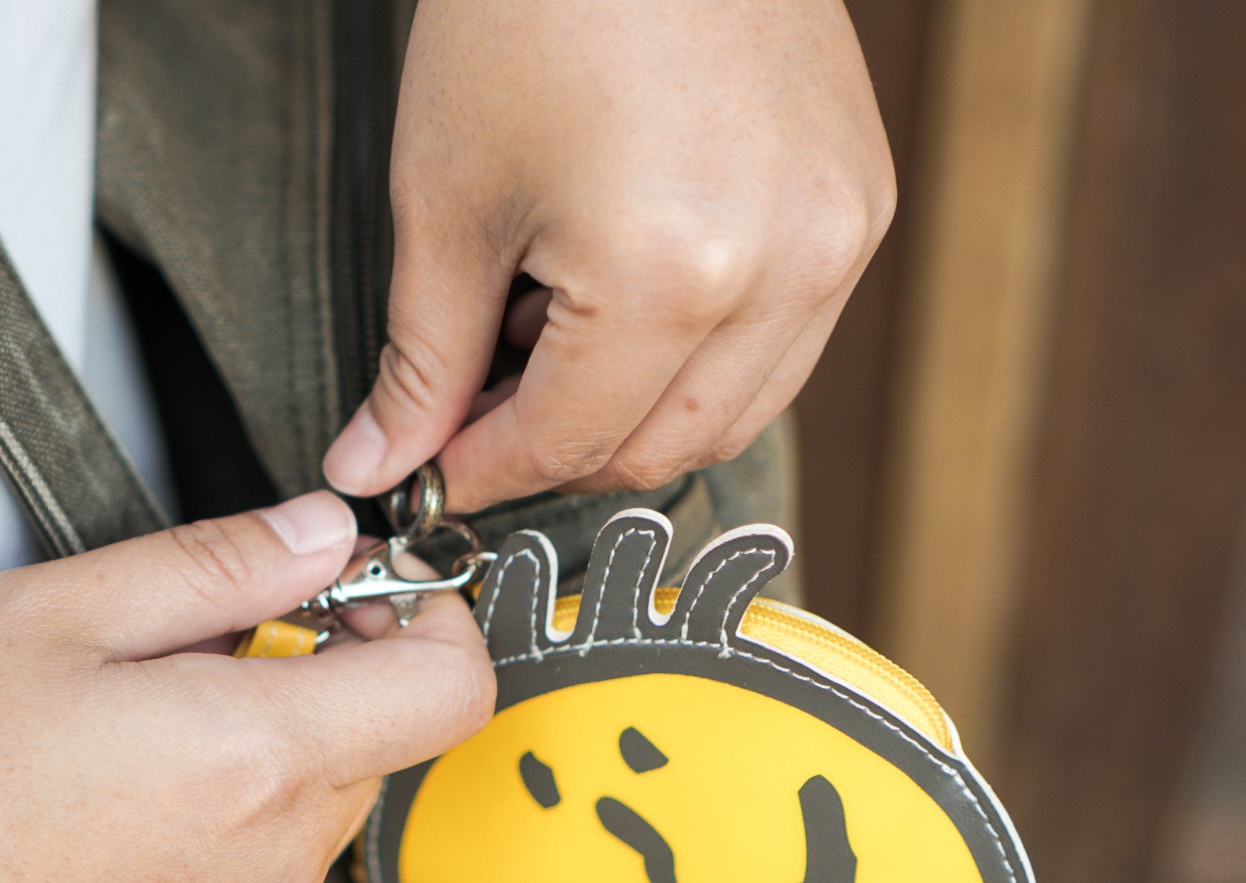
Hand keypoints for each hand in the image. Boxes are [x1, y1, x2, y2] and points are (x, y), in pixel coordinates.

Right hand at [0, 492, 494, 882]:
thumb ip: (218, 564)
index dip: (432, 610)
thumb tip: (324, 534)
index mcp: (264, 754)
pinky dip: (241, 790)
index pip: (457, 685)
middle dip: (336, 657)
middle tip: (206, 624)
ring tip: (141, 706)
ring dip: (281, 725)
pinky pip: (277, 844)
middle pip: (393, 729)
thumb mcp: (56, 614)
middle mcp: (285, 850)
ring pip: (332, 786)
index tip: (358, 576)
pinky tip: (121, 777)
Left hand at [322, 0, 893, 512]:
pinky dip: (697, 353)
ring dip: (632, 409)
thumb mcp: (448, 198)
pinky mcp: (860, 204)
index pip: (570, 443)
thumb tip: (385, 461)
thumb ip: (423, 359)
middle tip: (476, 407)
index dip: (483, 471)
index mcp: (672, 275)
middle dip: (558, 450)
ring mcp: (838, 237)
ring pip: (733, 412)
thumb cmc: (537, 0)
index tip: (431, 474)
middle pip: (661, 450)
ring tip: (548, 322)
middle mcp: (782, 270)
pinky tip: (621, 288)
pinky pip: (781, 342)